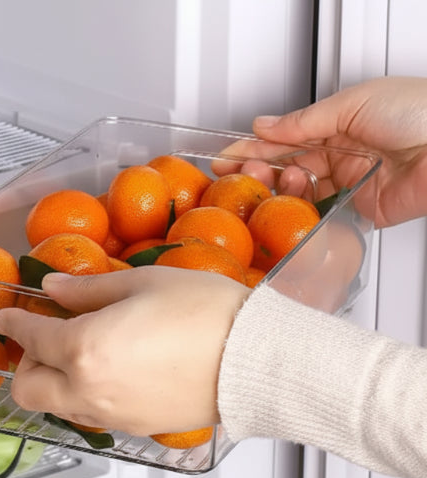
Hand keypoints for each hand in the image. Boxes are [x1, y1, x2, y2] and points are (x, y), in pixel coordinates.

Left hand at [0, 267, 250, 435]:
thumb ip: (87, 290)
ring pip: (55, 407)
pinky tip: (110, 372)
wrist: (256, 360)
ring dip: (53, 382)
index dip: (12, 324)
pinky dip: (83, 396)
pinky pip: (89, 416)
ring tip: (82, 354)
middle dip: (26, 363)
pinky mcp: (133, 427)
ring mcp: (110, 415)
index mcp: (83, 348)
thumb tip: (53, 289)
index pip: (29, 338)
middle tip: (47, 338)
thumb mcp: (142, 284)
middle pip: (27, 391)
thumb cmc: (208, 314)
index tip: (4, 317)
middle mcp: (88, 390)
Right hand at [252, 76, 426, 227]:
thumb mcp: (353, 103)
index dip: (253, 148)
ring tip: (274, 183)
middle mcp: (340, 156)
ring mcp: (348, 184)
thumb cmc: (420, 111)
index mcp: (337, 125)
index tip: (226, 157)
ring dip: (279, 189)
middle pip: (286, 168)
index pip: (285, 139)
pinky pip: (321, 216)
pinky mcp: (358, 211)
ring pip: (299, 193)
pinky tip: (289, 207)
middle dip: (258, 172)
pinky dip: (302, 214)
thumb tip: (265, 126)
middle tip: (239, 176)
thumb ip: (304, 121)